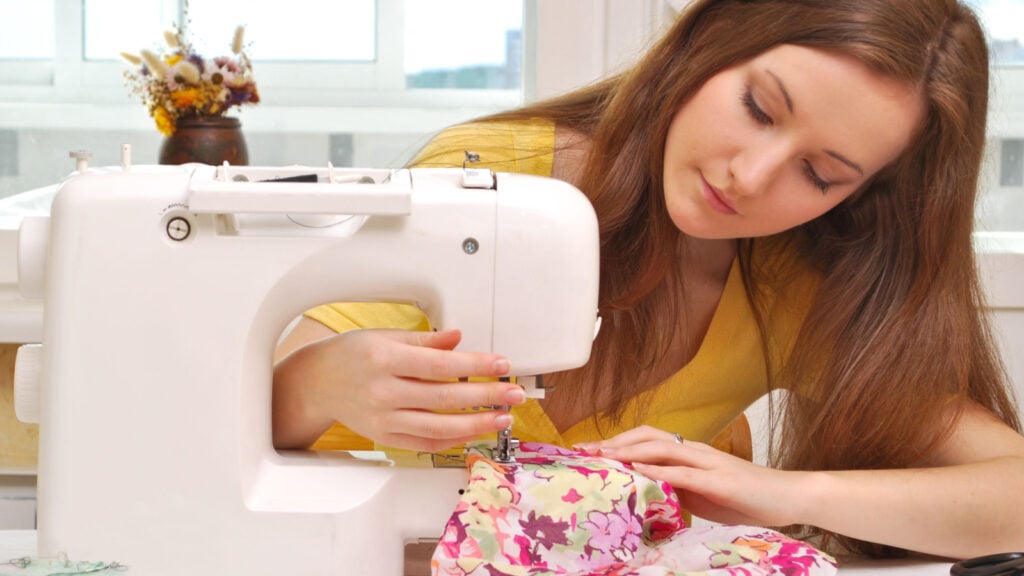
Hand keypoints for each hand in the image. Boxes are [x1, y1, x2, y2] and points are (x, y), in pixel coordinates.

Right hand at [273, 326, 525, 451]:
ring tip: (501, 418)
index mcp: (384, 360)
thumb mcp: (385, 336)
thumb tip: (458, 338)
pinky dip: (452, 439)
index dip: (475, 366)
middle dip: (485, 396)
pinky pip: (424, 442)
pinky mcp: (384, 437)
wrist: (316, 382)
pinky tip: (473, 432)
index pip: (440, 365)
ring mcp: (383, 419)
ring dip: (475, 424)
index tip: (501, 364)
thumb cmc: (351, 355)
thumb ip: (425, 341)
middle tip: (513, 394)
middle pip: (444, 398)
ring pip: (438, 427)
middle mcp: (383, 392)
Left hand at [575, 425, 807, 527]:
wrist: (787, 498)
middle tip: (584, 450)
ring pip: (662, 448)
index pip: (647, 440)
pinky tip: (640, 468)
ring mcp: (708, 462)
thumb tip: (648, 492)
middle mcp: (695, 451)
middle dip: (614, 442)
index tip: (588, 450)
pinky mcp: (721, 479)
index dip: (617, 442)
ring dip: (629, 449)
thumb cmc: (745, 498)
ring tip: (603, 454)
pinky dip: (660, 469)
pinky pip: (685, 471)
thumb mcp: (703, 495)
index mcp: (690, 454)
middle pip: (648, 437)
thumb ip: (677, 489)